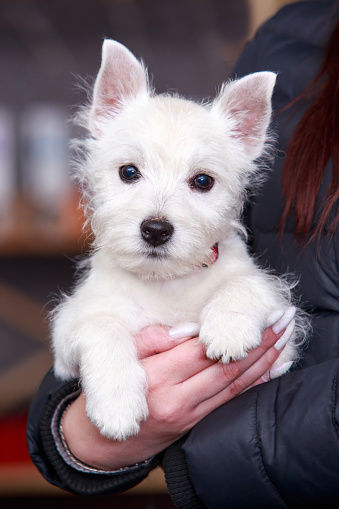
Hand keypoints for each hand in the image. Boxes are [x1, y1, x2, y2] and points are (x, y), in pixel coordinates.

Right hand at [62, 321, 292, 470]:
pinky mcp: (195, 424)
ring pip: (234, 385)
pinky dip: (254, 384)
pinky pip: (230, 402)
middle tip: (282, 320)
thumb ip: (152, 340)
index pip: (203, 350)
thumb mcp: (121, 358)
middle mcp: (177, 398)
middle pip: (227, 367)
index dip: (233, 331)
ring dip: (263, 361)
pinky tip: (271, 369)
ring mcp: (189, 415)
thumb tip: (190, 330)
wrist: (103, 440)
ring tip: (283, 337)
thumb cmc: (109, 389)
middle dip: (259, 343)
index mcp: (156, 377)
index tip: (257, 312)